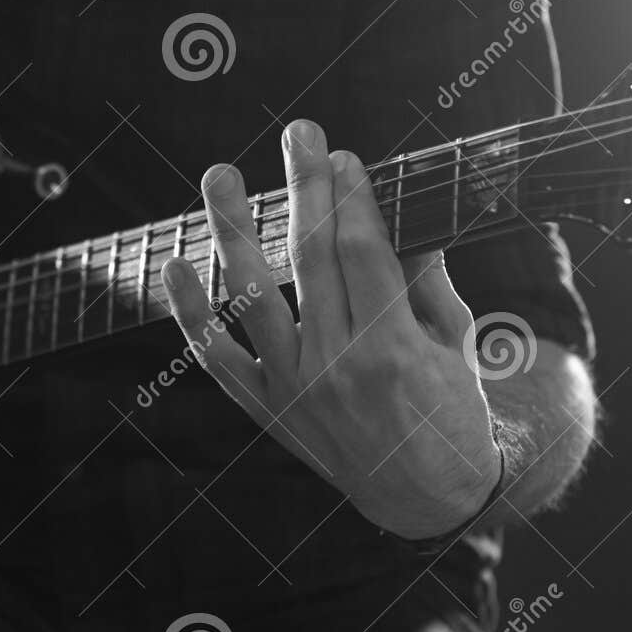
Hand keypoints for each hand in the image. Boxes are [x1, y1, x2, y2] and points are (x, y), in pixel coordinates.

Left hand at [160, 120, 500, 538]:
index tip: (343, 156)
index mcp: (394, 348)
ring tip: (219, 175)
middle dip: (304, 189)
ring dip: (231, 232)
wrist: (426, 497)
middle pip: (311, 259)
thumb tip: (397, 213)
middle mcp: (338, 368)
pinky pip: (219, 360)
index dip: (351, 198)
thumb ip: (425, 278)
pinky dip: (192, 316)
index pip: (363, 252)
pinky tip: (176, 266)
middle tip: (298, 133)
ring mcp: (295, 390)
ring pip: (252, 299)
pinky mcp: (267, 410)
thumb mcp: (456, 341)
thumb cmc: (450, 408)